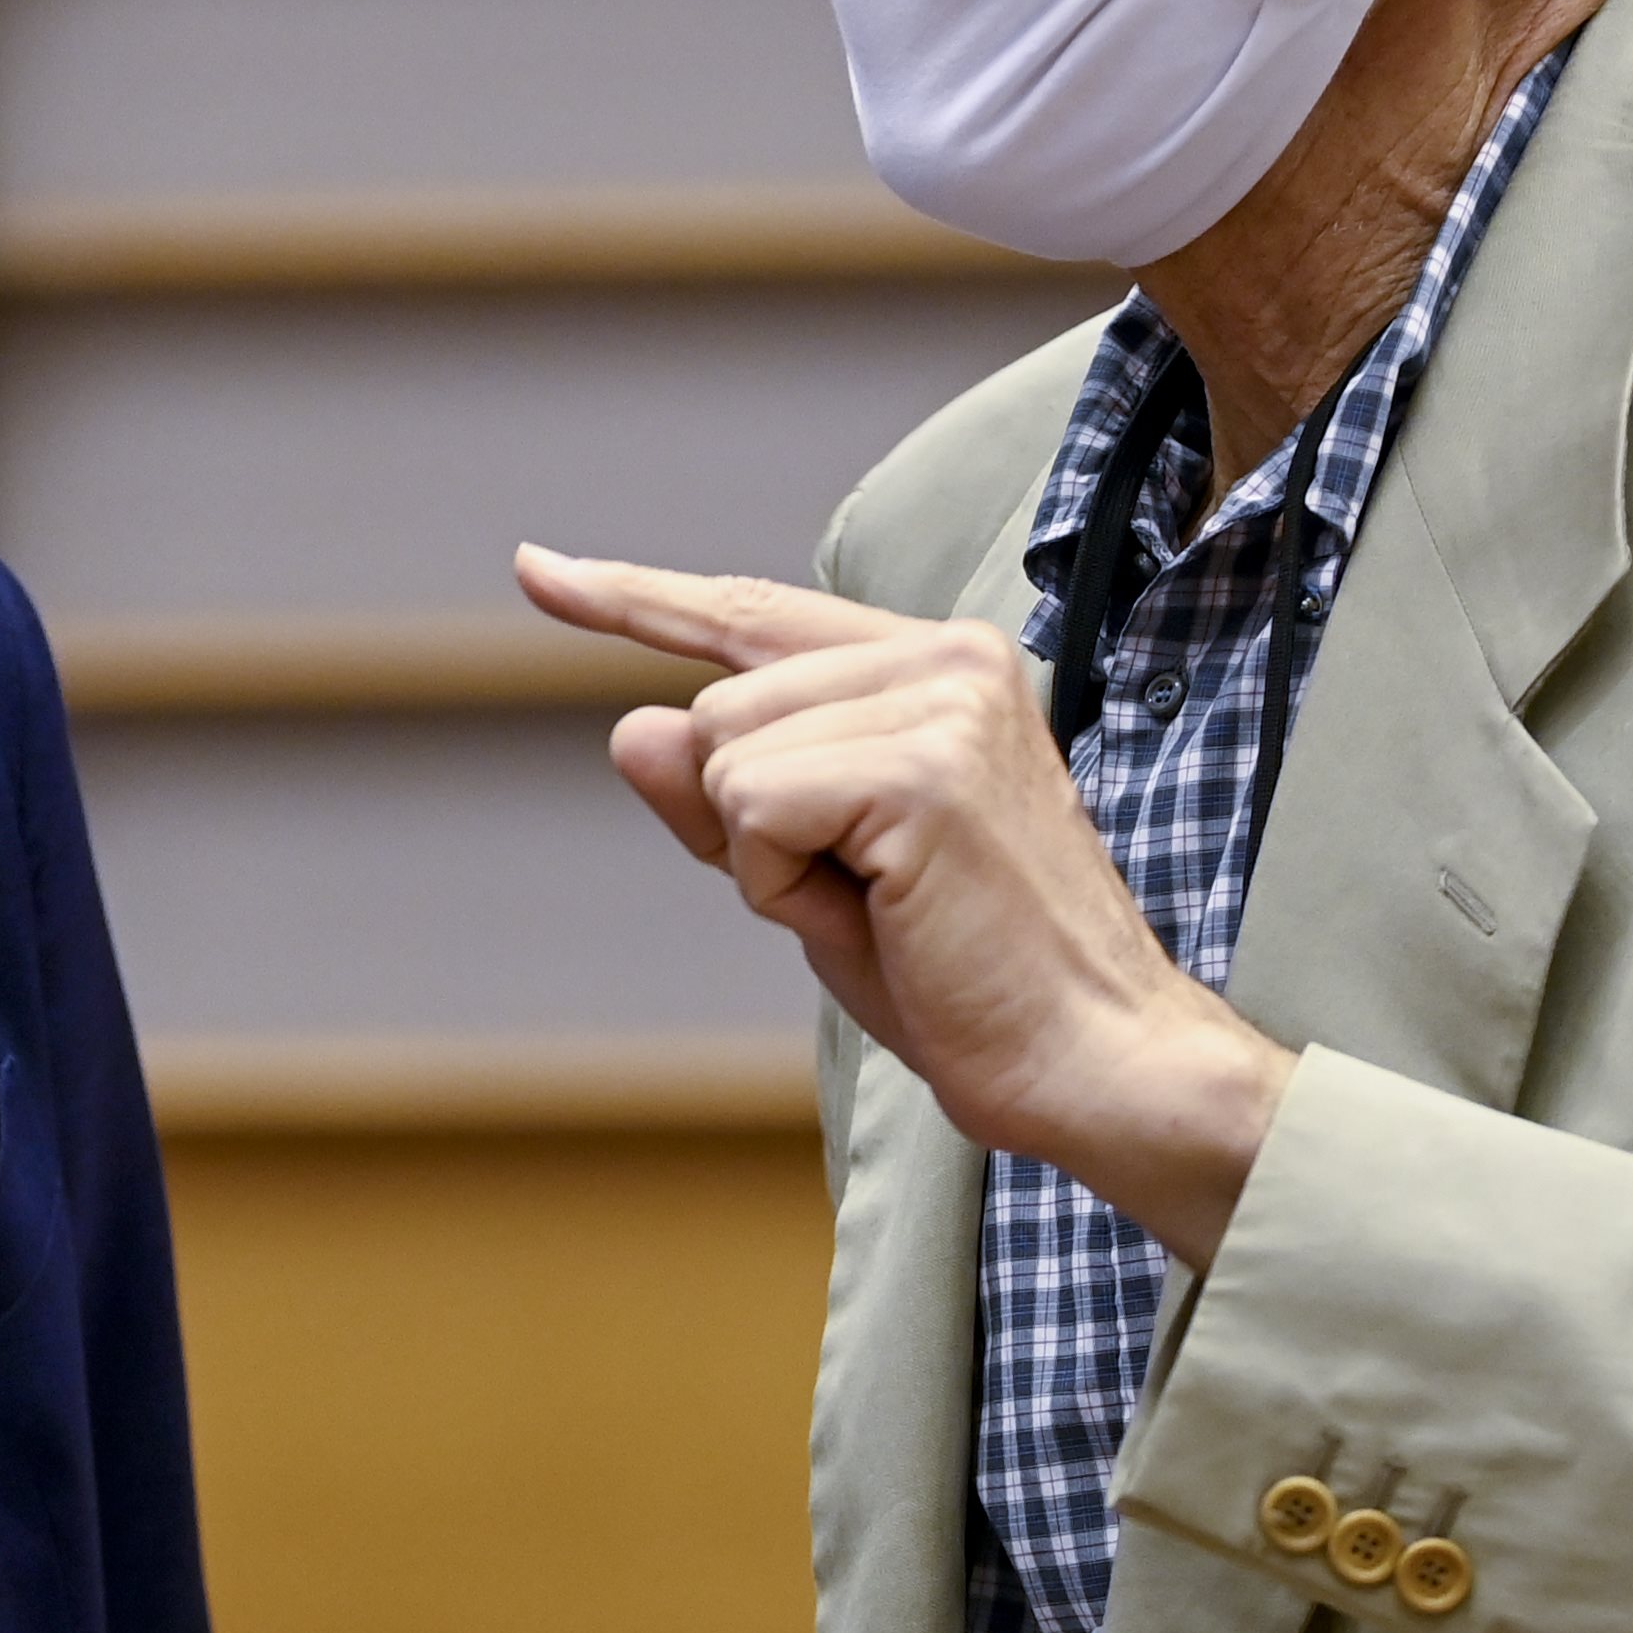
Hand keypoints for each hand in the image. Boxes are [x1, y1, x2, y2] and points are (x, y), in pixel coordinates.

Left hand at [512, 544, 1292, 1262]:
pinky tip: (888, 917)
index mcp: (939, 666)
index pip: (753, 616)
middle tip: (875, 900)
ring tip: (891, 909)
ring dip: (771, 862)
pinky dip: (782, 886)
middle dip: (751, 828)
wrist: (1095, 1061)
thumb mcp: (821, 880)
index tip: (536, 570)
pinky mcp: (923, 766)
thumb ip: (728, 801)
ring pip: (723, 757)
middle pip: (716, 711)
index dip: (634, 599)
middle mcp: (947, 655)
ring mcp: (941, 701)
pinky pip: (751, 809)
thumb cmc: (970, 984)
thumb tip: (629, 724)